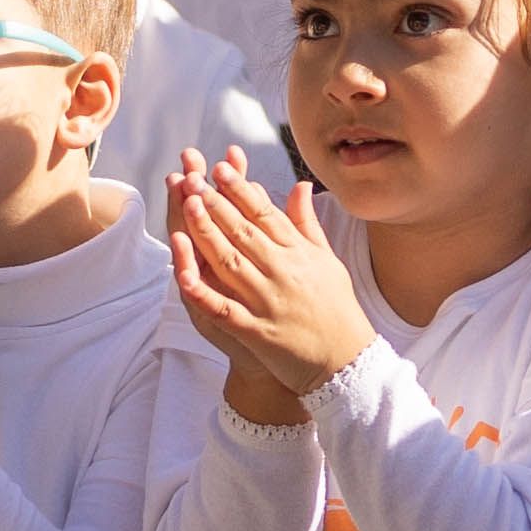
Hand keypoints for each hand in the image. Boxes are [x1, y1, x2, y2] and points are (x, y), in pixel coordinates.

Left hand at [169, 149, 373, 419]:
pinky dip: (204, 293)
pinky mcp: (258, 332)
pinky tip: (182, 275)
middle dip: (217, 203)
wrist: (348, 361)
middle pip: (243, 232)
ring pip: (231, 262)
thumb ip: (307, 223)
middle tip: (194, 179)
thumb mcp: (327, 260)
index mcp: (299, 254)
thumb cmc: (336, 308)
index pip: (265, 215)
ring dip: (206, 234)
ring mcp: (269, 302)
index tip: (220, 169)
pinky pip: (225, 309)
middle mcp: (284, 273)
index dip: (241, 190)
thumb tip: (300, 184)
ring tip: (188, 207)